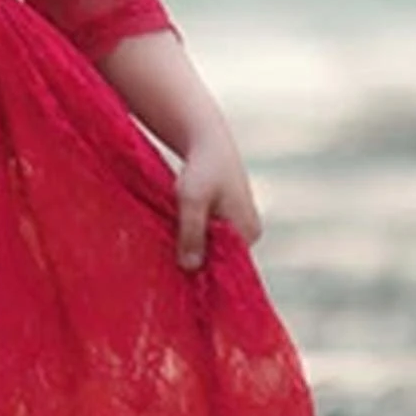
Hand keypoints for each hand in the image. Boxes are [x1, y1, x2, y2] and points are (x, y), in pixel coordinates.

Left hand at [174, 127, 261, 271]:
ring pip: (211, 246)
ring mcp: (238, 224)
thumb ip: (191, 234)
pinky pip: (208, 236)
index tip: (178, 277)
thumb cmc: (201, 168)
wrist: (206, 139)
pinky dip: (192, 237)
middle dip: (196, 260)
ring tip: (168, 249)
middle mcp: (248, 231)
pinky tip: (173, 237)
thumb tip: (190, 268)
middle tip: (167, 265)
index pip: (227, 266)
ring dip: (191, 248)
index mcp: (248, 231)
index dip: (203, 273)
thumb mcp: (192, 201)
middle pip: (219, 258)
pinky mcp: (226, 217)